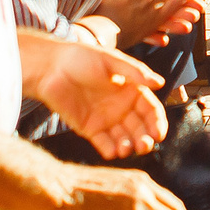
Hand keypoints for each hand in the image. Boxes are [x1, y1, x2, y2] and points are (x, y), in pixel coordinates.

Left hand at [29, 38, 169, 158]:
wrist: (49, 68)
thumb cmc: (80, 57)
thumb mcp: (110, 60)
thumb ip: (135, 72)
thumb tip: (160, 83)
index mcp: (130, 90)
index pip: (150, 109)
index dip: (156, 122)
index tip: (159, 133)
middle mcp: (121, 107)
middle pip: (139, 127)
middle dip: (145, 138)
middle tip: (145, 145)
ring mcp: (106, 119)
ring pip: (123, 138)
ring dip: (128, 146)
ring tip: (126, 149)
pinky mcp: (89, 129)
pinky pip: (103, 143)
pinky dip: (109, 149)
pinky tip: (112, 151)